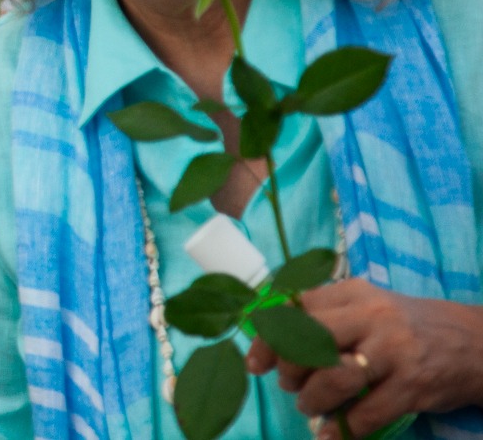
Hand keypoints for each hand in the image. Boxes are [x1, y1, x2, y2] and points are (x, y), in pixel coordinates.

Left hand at [245, 278, 482, 437]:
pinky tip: (330, 433)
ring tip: (310, 408)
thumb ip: (325, 315)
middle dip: (289, 369)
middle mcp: (372, 317)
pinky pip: (367, 413)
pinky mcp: (412, 386)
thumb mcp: (366, 305)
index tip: (256, 363)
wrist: (473, 343)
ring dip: (312, 400)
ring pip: (333, 378)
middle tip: (291, 385)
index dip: (269, 338)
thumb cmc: (405, 325)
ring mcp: (394, 351)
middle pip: (309, 341)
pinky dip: (342, 428)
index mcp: (353, 293)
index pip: (296, 309)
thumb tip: (269, 338)